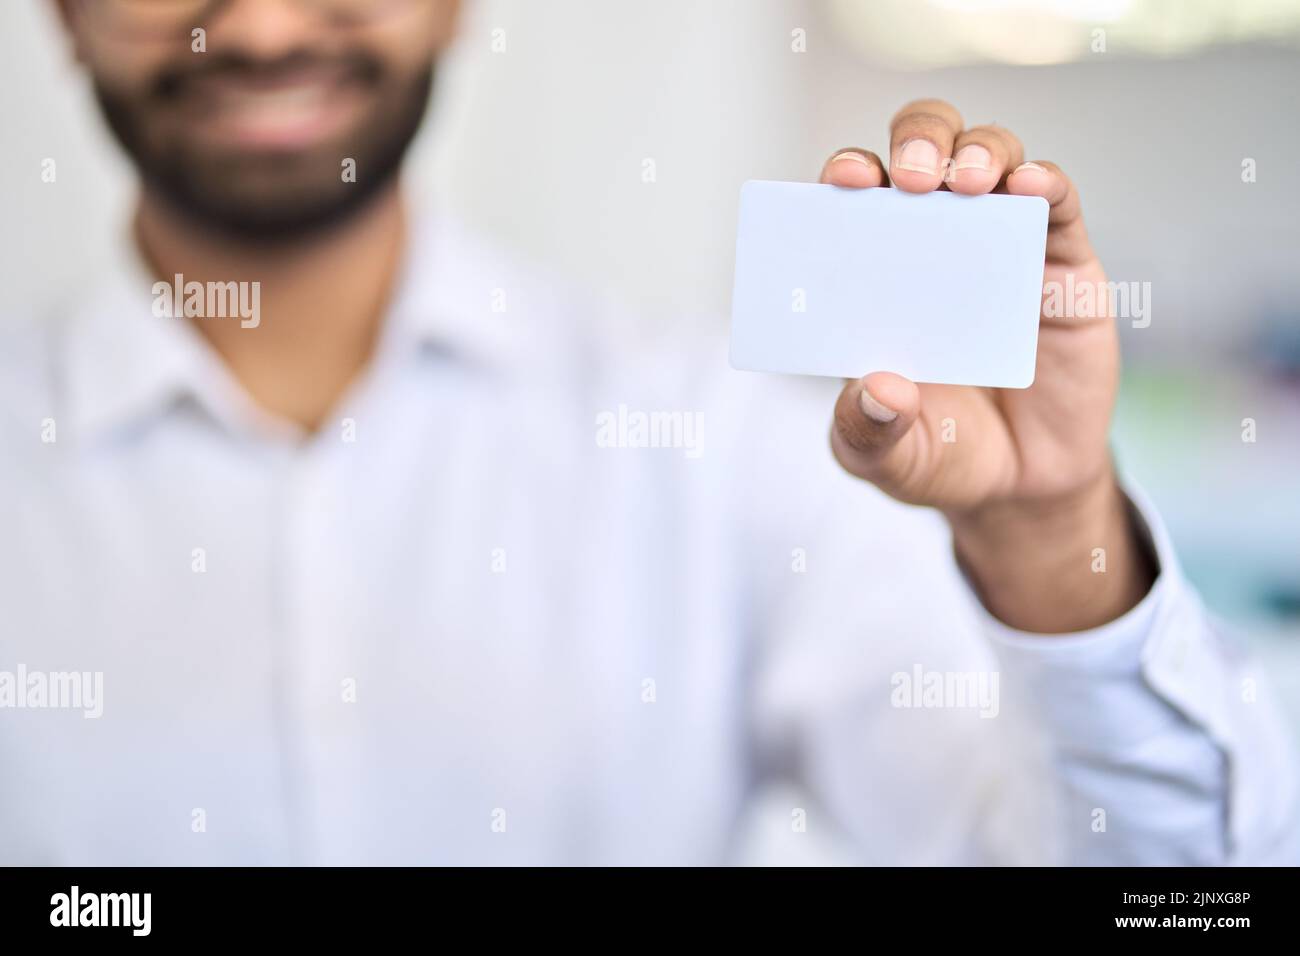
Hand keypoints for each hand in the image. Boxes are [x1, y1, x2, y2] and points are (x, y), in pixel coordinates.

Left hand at [824, 99, 1155, 632]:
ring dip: (977, 154)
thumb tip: (879, 390)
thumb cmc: (940, 455)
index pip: (853, 199)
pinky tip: (1031, 187)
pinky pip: (1059, 205)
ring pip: (990, 157)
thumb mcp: (888, 458)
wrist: (1022, 486)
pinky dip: (1046, 183)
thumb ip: (867, 432)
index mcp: (874, 272)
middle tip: (910, 179)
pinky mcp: (1063, 265)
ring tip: (966, 184)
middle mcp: (934, 242)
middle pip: (923, 151)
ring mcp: (1000, 245)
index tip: (838, 182)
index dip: (846, 175)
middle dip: (916, 142)